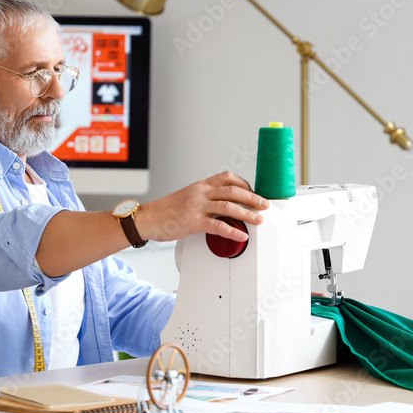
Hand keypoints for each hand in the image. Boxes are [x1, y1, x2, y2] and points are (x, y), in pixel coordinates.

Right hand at [136, 171, 268, 242]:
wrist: (148, 218)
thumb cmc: (167, 210)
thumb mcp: (188, 196)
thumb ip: (205, 197)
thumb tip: (222, 203)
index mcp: (201, 186)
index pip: (227, 178)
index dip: (244, 184)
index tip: (254, 192)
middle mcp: (201, 193)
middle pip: (233, 191)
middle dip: (252, 198)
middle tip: (264, 205)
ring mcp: (197, 207)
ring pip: (228, 207)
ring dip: (247, 214)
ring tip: (258, 220)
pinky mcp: (193, 222)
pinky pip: (217, 226)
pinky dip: (232, 231)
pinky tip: (241, 235)